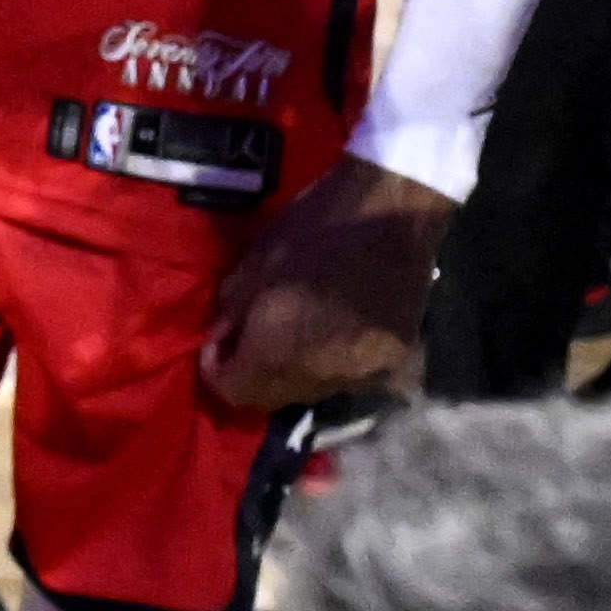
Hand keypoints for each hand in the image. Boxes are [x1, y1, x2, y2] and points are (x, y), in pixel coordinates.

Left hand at [201, 155, 447, 408]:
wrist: (393, 213)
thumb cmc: (314, 228)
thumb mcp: (253, 261)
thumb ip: (230, 312)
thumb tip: (222, 342)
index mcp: (279, 352)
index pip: (234, 392)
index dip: (216, 371)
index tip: (217, 344)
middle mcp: (319, 378)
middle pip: (273, 398)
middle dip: (253, 374)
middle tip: (249, 338)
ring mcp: (361, 376)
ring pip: (311, 392)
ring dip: (293, 372)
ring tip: (292, 334)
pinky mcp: (393, 365)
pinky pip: (347, 378)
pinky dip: (330, 363)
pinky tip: (330, 332)